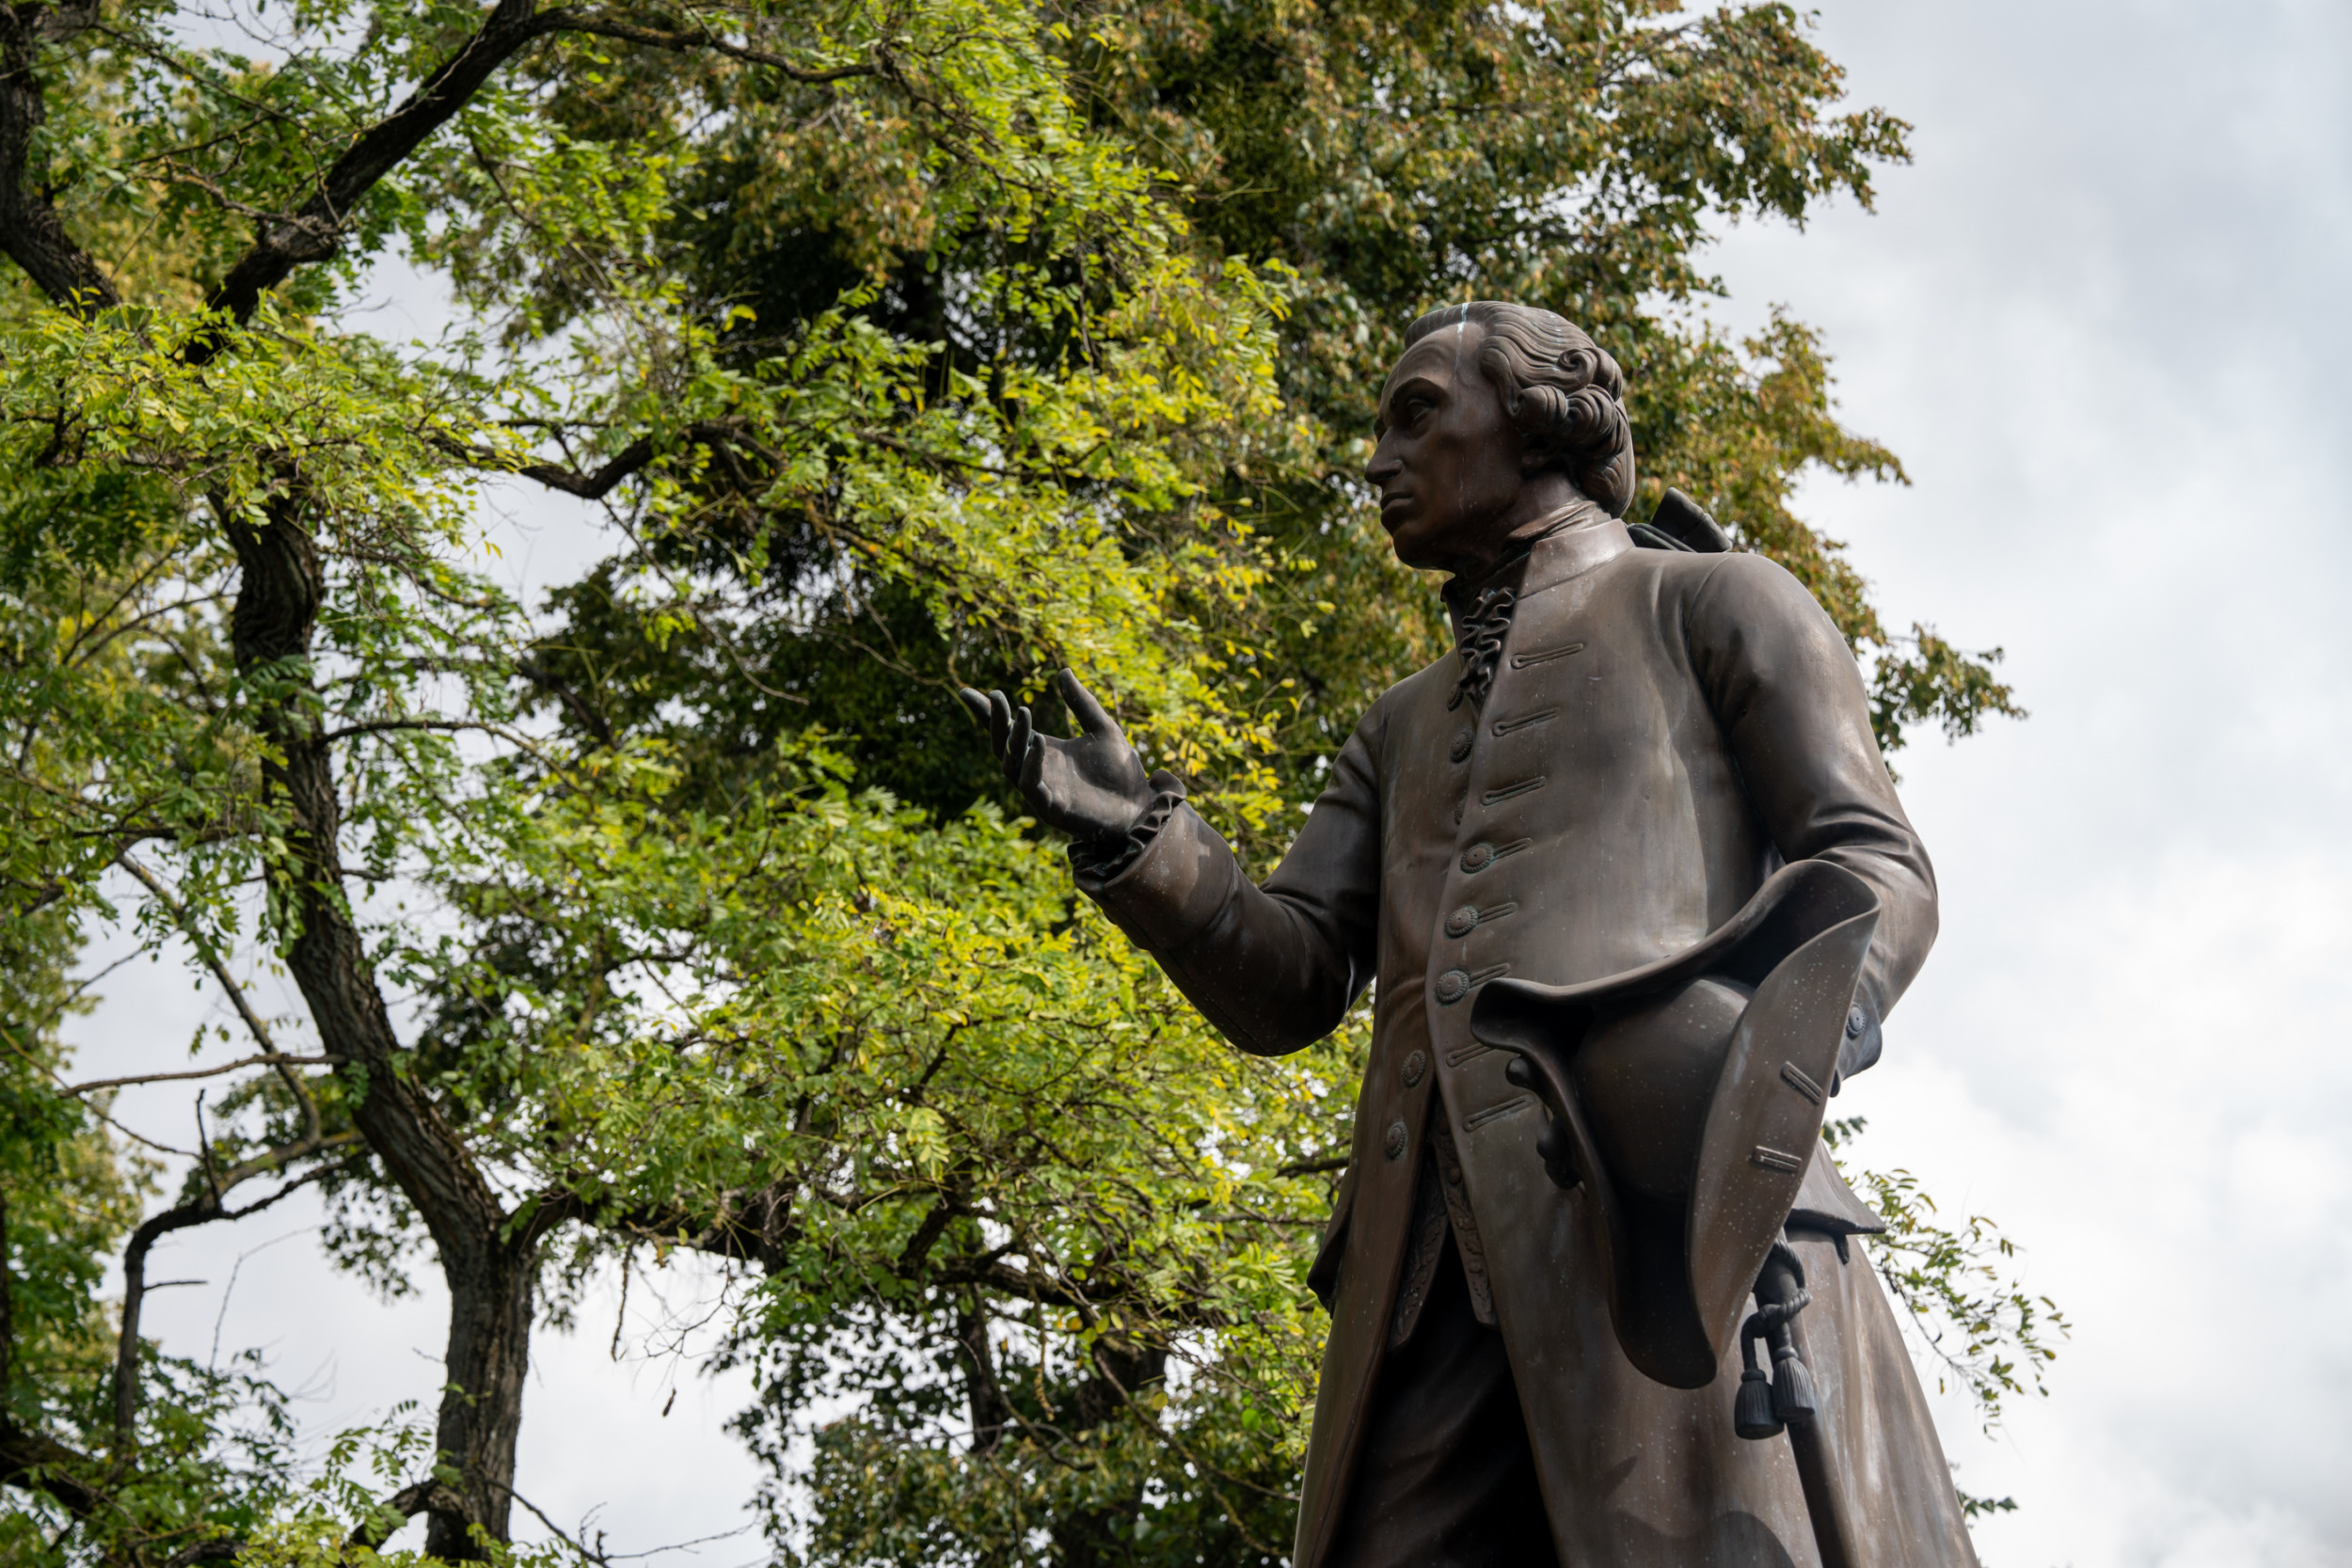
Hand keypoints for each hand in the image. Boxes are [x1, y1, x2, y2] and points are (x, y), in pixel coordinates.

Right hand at [959, 670, 1153, 842]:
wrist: (1141, 806)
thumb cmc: (1121, 772)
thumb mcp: (1103, 729)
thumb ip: (1082, 704)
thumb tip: (1063, 671)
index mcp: (1044, 752)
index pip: (1008, 731)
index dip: (987, 714)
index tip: (967, 692)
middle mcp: (1037, 771)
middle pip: (1003, 747)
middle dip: (996, 722)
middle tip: (997, 697)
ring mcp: (1043, 791)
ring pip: (1012, 767)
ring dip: (1014, 740)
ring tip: (1023, 713)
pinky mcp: (1053, 809)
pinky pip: (1032, 787)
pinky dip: (1031, 765)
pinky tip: (1037, 743)